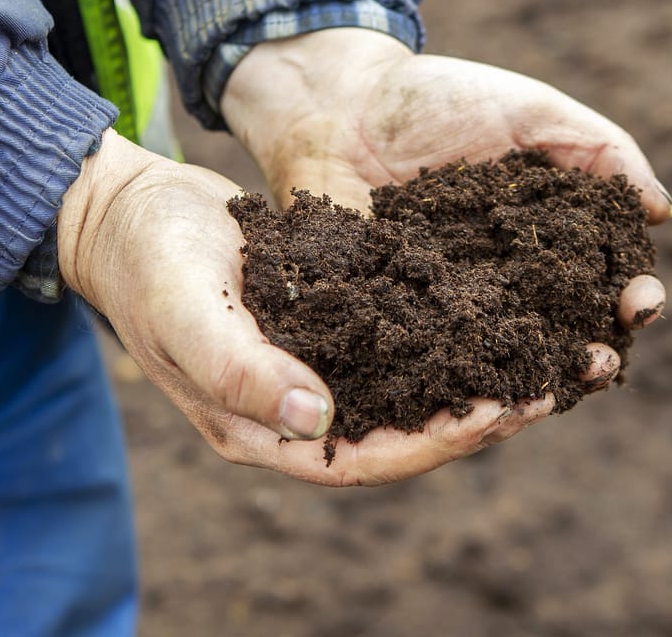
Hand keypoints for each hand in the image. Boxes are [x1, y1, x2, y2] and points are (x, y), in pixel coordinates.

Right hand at [61, 131, 516, 484]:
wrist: (126, 211)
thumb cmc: (147, 260)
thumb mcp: (187, 310)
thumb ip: (240, 368)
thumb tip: (317, 416)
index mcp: (255, 428)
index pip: (359, 460)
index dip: (431, 443)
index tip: (498, 413)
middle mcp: (290, 409)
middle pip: (395, 433)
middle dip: (470, 418)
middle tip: (546, 387)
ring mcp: (306, 367)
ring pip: (401, 390)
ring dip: (466, 377)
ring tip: (535, 357)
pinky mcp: (319, 323)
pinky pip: (390, 340)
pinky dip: (438, 333)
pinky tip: (484, 312)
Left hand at [216, 28, 670, 474]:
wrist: (339, 103)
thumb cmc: (439, 100)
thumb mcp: (531, 111)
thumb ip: (600, 150)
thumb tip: (660, 210)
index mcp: (548, 240)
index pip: (604, 281)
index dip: (630, 297)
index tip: (641, 300)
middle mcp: (506, 283)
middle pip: (561, 334)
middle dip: (590, 354)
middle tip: (601, 361)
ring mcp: (450, 307)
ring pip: (501, 361)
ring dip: (531, 382)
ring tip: (549, 390)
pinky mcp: (394, 321)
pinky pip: (428, 359)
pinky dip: (453, 380)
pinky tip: (473, 390)